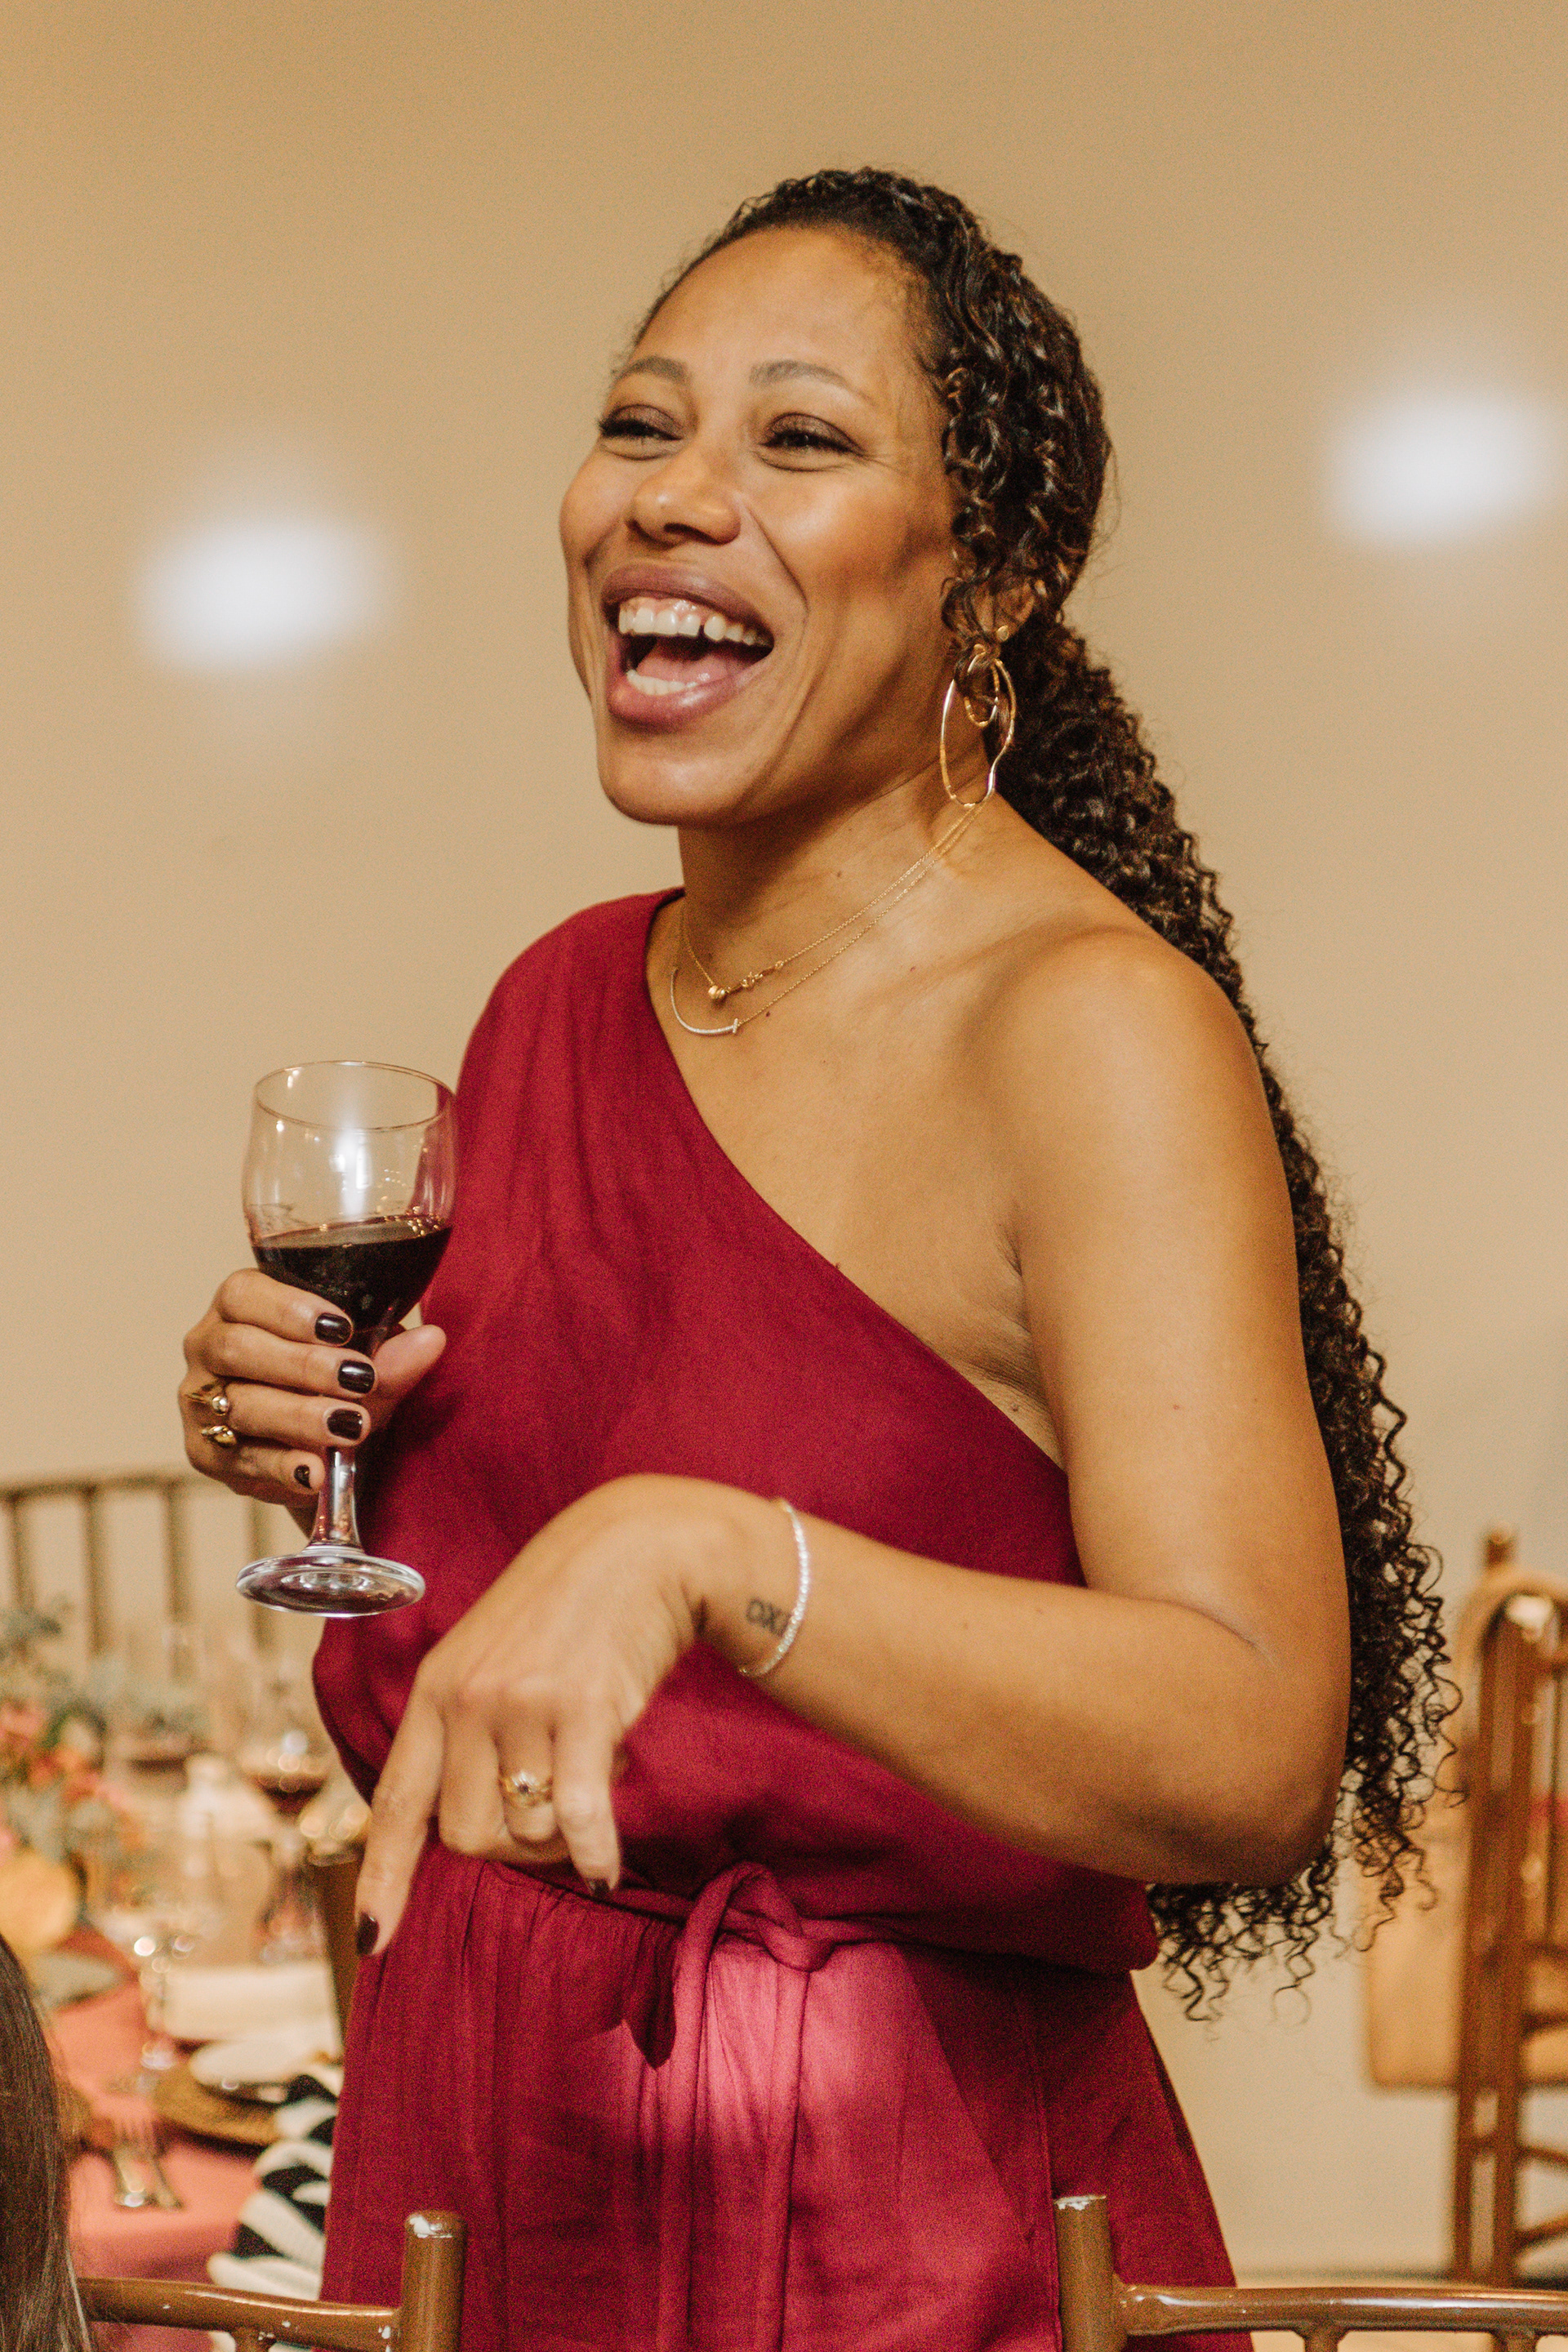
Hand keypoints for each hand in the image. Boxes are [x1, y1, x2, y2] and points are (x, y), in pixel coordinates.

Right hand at [180, 1271, 445, 1507]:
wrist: (320, 1450)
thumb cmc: (337, 1387)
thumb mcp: (369, 1370)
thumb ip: (393, 1358)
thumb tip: (432, 1340)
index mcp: (242, 1308)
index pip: (243, 1294)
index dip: (288, 1308)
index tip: (342, 1327)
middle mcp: (210, 1349)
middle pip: (238, 1348)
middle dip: (303, 1365)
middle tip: (359, 1379)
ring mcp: (201, 1403)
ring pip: (240, 1404)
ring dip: (299, 1416)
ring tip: (351, 1426)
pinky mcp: (205, 1453)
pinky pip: (238, 1459)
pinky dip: (281, 1466)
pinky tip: (317, 1470)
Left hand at [353, 1476, 779, 1950]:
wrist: (639, 1547)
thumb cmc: (571, 1610)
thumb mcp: (492, 1656)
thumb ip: (470, 1729)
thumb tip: (477, 1825)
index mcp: (435, 1690)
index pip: (396, 1801)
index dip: (384, 1876)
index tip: (374, 1939)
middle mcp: (468, 1700)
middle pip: (468, 1835)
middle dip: (513, 1848)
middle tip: (553, 1819)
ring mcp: (523, 1706)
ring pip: (529, 1831)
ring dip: (564, 1832)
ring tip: (595, 1773)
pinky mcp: (583, 1710)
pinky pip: (581, 1819)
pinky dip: (597, 1854)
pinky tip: (609, 1865)